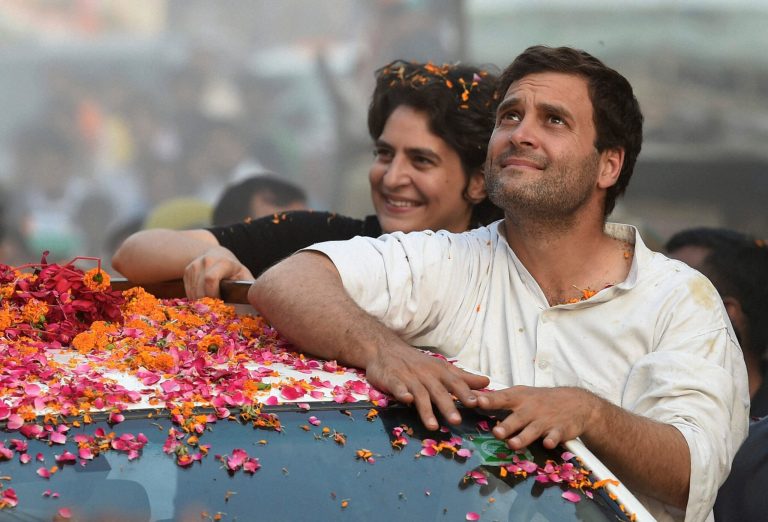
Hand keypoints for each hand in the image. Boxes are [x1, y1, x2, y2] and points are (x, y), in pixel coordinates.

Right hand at [183, 246, 254, 298]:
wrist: (218, 255)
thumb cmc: (235, 270)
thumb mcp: (244, 276)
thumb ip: (248, 288)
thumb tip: (258, 302)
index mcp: (223, 262)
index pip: (210, 279)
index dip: (212, 295)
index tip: (219, 305)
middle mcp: (206, 261)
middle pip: (201, 289)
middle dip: (207, 303)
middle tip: (215, 310)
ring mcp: (194, 265)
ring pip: (193, 292)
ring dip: (201, 302)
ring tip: (211, 305)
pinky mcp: (187, 271)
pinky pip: (189, 291)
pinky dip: (195, 298)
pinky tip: (205, 299)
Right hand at [363, 346, 489, 430]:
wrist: (386, 349)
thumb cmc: (418, 363)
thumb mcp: (441, 367)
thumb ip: (463, 377)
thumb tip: (487, 382)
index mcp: (440, 371)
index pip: (455, 383)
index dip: (465, 393)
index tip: (476, 403)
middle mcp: (426, 375)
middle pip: (438, 391)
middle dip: (447, 406)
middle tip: (456, 421)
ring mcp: (409, 377)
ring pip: (419, 394)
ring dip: (426, 409)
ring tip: (433, 426)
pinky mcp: (392, 380)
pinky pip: (397, 387)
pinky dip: (401, 392)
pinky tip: (406, 400)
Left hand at [476, 386, 598, 449]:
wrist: (575, 402)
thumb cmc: (539, 399)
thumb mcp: (520, 394)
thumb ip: (497, 399)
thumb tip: (471, 398)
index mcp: (519, 398)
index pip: (502, 398)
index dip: (489, 400)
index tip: (477, 401)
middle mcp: (531, 409)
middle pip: (516, 418)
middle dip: (506, 426)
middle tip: (496, 432)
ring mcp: (545, 420)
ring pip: (533, 430)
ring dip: (523, 437)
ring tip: (512, 444)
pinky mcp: (560, 430)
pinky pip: (555, 436)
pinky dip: (552, 440)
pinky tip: (548, 444)